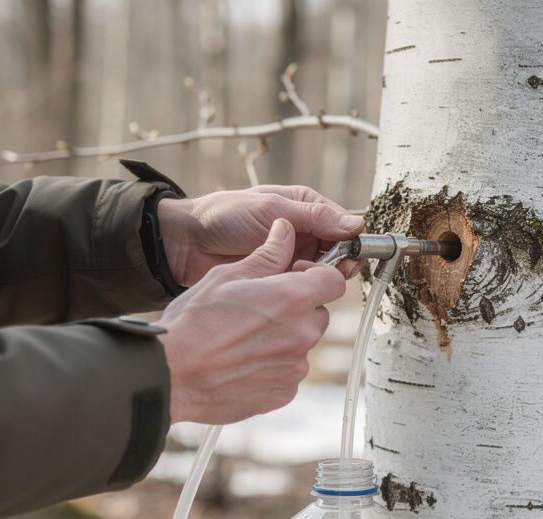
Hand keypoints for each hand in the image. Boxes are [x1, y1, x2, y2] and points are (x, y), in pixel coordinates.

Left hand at [157, 185, 363, 285]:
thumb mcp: (271, 211)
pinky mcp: (280, 276)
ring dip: (320, 276)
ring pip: (322, 270)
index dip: (353, 240)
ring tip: (306, 278)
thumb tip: (355, 224)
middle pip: (339, 250)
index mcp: (306, 206)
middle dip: (339, 262)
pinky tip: (295, 289)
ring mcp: (293, 255)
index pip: (344, 224)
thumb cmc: (224, 216)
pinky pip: (302, 284)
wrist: (187, 243)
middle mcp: (304, 230)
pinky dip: (303, 288)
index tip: (353, 255)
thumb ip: (313, 217)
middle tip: (332, 272)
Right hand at [157, 218, 346, 423]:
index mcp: (292, 300)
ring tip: (243, 339)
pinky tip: (241, 362)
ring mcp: (295, 368)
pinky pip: (288, 372)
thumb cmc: (192, 323)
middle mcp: (302, 335)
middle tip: (260, 310)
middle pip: (318, 314)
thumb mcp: (227, 276)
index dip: (317, 275)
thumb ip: (267, 255)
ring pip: (302, 344)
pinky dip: (273, 366)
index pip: (334, 281)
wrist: (170, 375)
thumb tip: (286, 231)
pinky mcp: (285, 393)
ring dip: (284, 338)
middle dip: (297, 308)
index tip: (294, 277)